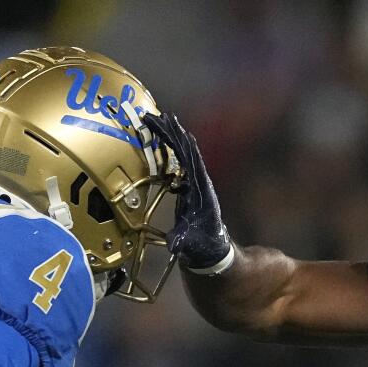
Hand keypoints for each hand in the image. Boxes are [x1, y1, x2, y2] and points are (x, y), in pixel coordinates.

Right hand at [142, 112, 233, 271]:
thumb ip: (182, 242)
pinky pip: (179, 163)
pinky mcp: (189, 187)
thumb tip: (174, 244)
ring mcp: (195, 183)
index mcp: (202, 190)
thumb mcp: (190, 244)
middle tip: (156, 116)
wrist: (211, 250)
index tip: (172, 128)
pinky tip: (161, 140)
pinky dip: (169, 149)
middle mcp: (200, 182)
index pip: (191, 161)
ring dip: (170, 137)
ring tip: (158, 120)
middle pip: (186, 151)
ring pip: (183, 154)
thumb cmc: (203, 245)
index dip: (182, 145)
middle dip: (172, 133)